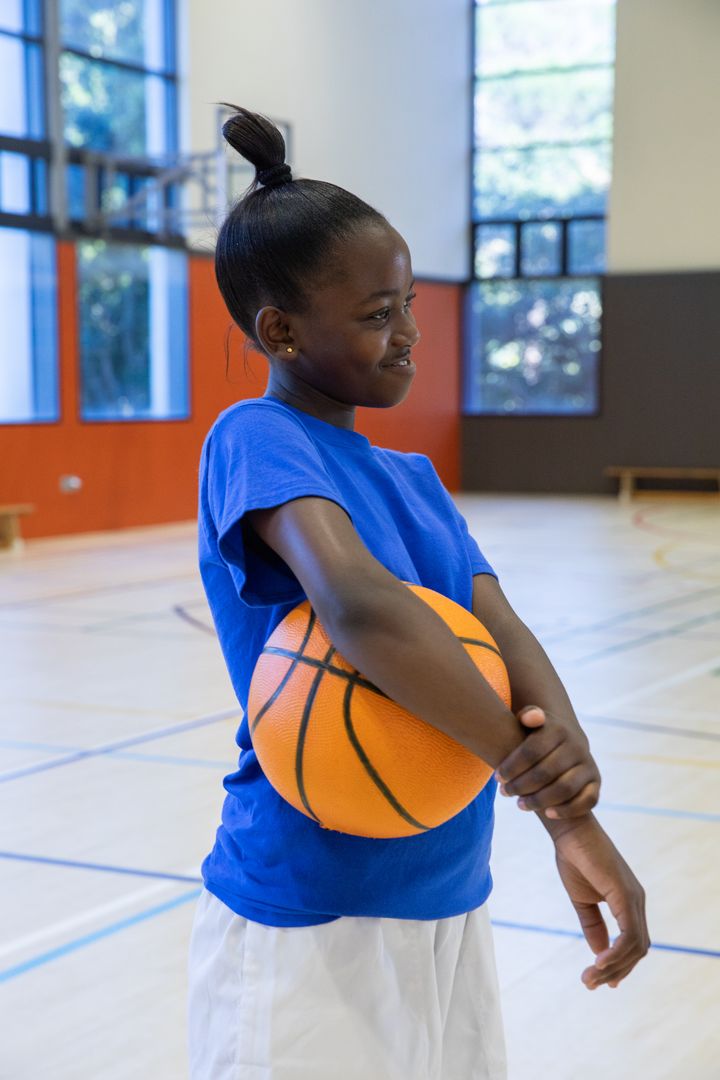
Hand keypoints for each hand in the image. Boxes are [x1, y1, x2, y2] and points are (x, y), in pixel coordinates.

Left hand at [496, 705, 600, 818]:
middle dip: (520, 786)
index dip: (512, 766)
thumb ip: (528, 715)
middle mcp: (577, 746)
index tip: (497, 777)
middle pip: (545, 772)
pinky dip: (568, 810)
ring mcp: (588, 765)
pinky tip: (547, 813)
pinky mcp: (596, 783)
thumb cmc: (538, 736)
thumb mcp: (531, 721)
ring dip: (539, 800)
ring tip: (520, 804)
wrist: (568, 743)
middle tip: (505, 792)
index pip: (531, 751)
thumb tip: (530, 718)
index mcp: (558, 729)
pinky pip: (587, 801)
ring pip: (564, 789)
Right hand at [548, 814, 649, 988]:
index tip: (598, 981)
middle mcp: (636, 900)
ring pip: (635, 947)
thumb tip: (600, 952)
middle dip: (615, 972)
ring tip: (589, 977)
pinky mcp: (625, 894)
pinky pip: (628, 935)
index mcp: (628, 901)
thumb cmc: (574, 857)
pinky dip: (615, 954)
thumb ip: (593, 924)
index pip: (633, 942)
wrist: (568, 830)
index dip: (619, 965)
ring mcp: (634, 898)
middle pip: (637, 950)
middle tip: (588, 983)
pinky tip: (598, 962)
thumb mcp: (582, 898)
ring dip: (613, 968)